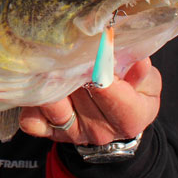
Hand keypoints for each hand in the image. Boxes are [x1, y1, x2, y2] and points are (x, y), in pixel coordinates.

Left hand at [19, 58, 160, 144]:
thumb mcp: (147, 83)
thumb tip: (137, 60)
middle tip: (62, 44)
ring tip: (46, 59)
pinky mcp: (50, 133)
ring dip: (48, 82)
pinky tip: (32, 84)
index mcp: (128, 119)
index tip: (91, 48)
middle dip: (70, 69)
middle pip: (78, 94)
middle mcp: (99, 130)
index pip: (108, 91)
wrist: (115, 123)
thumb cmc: (133, 94)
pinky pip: (32, 120)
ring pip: (53, 107)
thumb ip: (141, 72)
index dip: (97, 68)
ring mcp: (72, 133)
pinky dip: (30, 104)